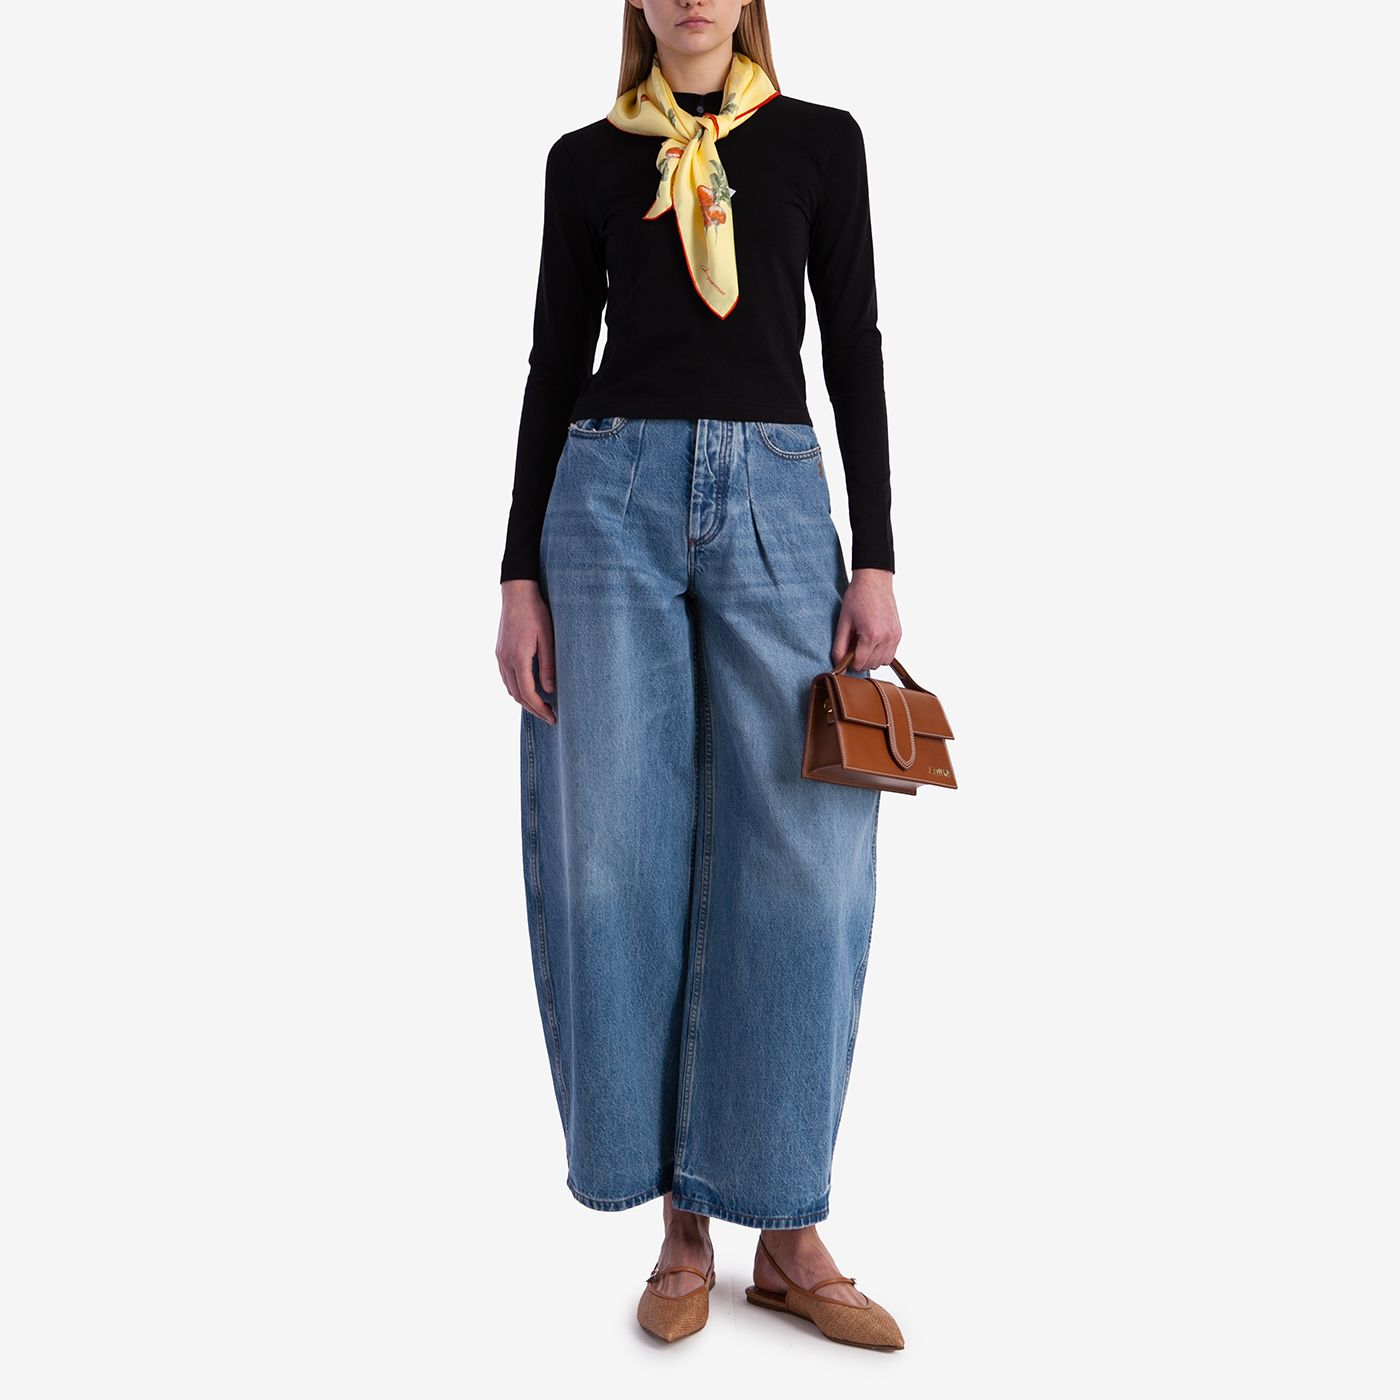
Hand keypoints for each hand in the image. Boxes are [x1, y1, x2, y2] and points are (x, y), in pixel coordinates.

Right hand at [497, 579, 556, 723]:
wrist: (517, 593)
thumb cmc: (536, 613)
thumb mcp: (548, 639)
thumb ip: (548, 665)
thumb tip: (550, 690)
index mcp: (518, 658)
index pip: (527, 693)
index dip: (540, 708)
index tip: (553, 716)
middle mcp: (505, 660)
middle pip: (517, 695)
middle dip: (533, 709)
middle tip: (550, 717)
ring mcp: (500, 656)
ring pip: (510, 688)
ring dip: (524, 700)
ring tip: (541, 706)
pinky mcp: (500, 652)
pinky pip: (506, 678)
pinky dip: (517, 688)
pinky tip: (529, 689)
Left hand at [832, 568, 900, 672]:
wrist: (874, 580)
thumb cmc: (858, 597)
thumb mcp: (844, 622)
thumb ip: (840, 646)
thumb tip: (839, 664)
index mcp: (872, 636)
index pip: (860, 663)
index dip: (850, 662)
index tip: (846, 653)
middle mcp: (887, 638)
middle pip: (872, 664)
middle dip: (860, 660)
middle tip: (853, 645)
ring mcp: (895, 636)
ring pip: (882, 662)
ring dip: (871, 658)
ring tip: (863, 642)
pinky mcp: (898, 633)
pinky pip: (891, 654)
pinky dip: (881, 652)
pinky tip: (872, 641)